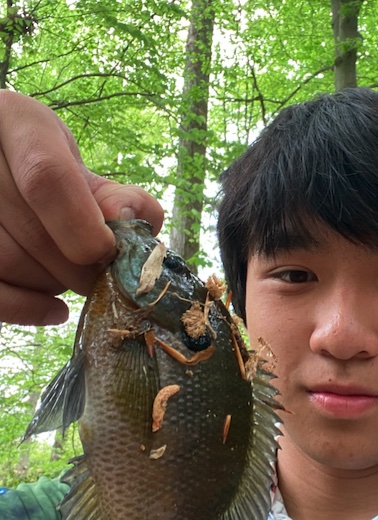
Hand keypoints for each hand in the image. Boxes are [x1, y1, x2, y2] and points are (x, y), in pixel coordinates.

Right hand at [0, 91, 163, 325]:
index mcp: (16, 122)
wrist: (3, 171)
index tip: (108, 252)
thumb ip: (117, 197)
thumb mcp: (83, 169)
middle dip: (78, 267)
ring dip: (52, 285)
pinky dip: (26, 308)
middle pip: (30, 231)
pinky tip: (55, 309)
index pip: (45, 177)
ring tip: (72, 279)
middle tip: (103, 278)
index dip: (83, 226)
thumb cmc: (49, 172)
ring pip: (6, 261)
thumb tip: (135, 221)